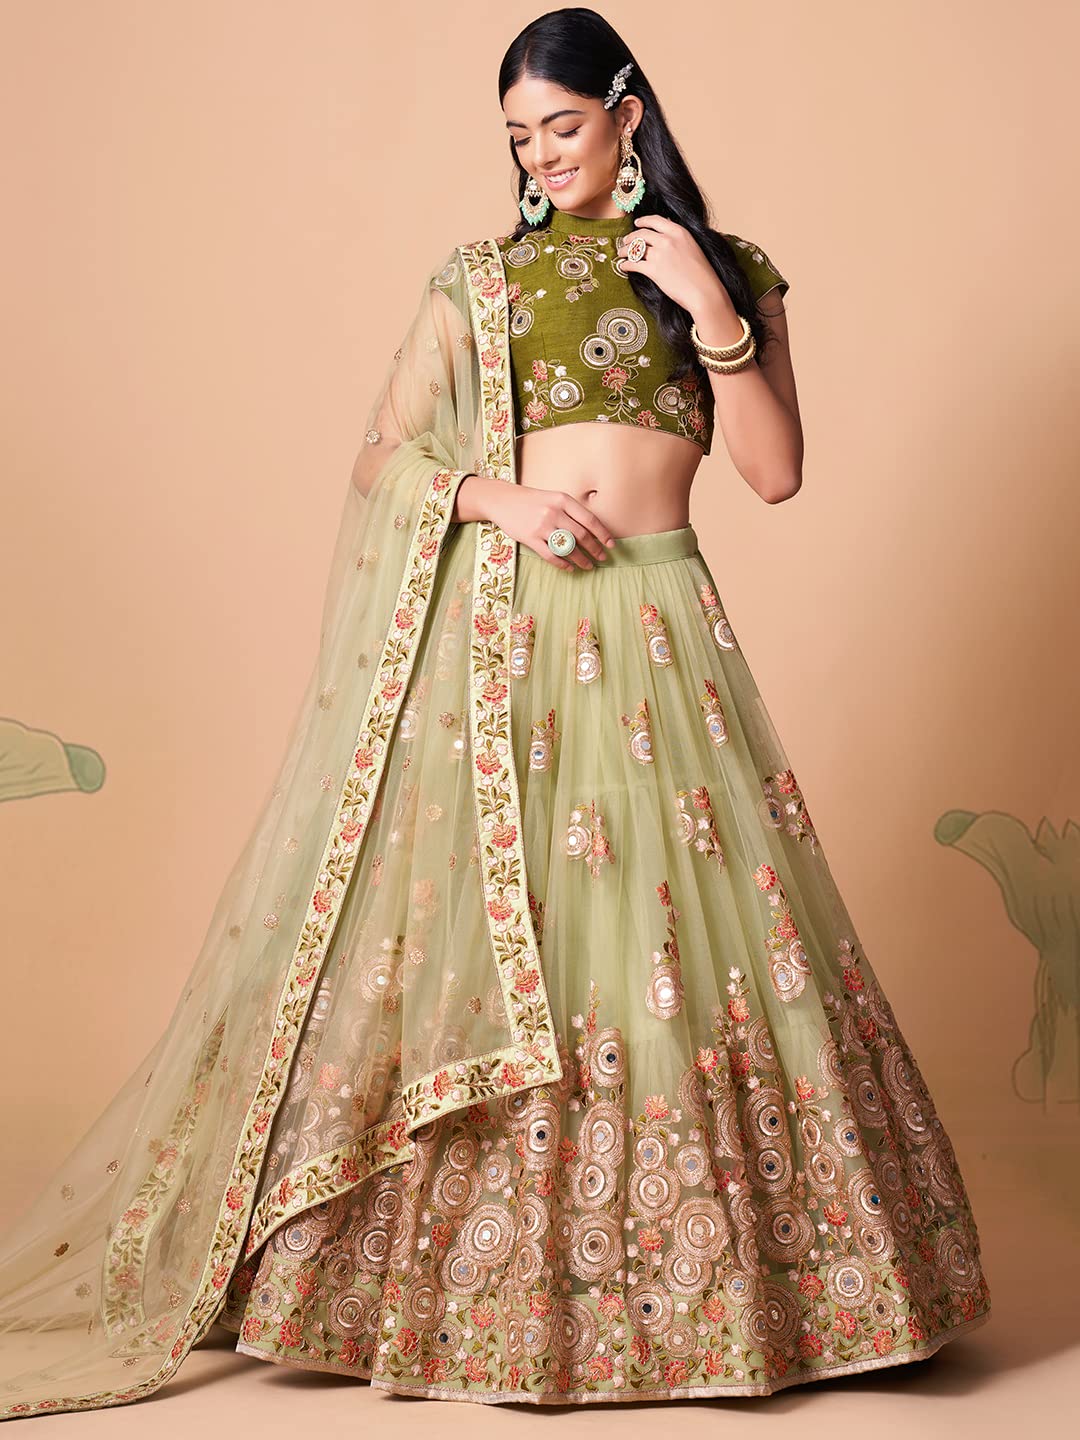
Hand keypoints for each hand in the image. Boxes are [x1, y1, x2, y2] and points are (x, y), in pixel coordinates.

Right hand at [459, 477, 615, 570]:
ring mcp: (541, 526)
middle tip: (602, 558)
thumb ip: (571, 511)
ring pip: (568, 548)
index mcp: (562, 500)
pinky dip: (562, 564)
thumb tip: (593, 531)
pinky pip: (551, 556)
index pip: (589, 519)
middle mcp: (553, 512)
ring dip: (581, 559)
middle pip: (581, 536)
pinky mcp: (530, 538)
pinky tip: (569, 568)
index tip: (611, 544)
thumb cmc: (532, 500)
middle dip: (595, 549)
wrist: (503, 500)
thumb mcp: (554, 498)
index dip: (603, 534)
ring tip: (588, 566)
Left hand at [616, 214, 727, 316]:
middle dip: (630, 237)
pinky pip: (633, 264)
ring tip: (620, 254)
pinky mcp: (653, 270)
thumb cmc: (701, 274)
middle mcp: (667, 240)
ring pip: (635, 248)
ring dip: (624, 251)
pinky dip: (626, 265)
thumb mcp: (692, 247)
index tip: (636, 223)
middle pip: (642, 234)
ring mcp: (659, 254)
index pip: (656, 220)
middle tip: (625, 241)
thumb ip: (679, 240)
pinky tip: (623, 266)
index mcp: (679, 232)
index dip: (643, 221)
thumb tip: (665, 236)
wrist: (704, 291)